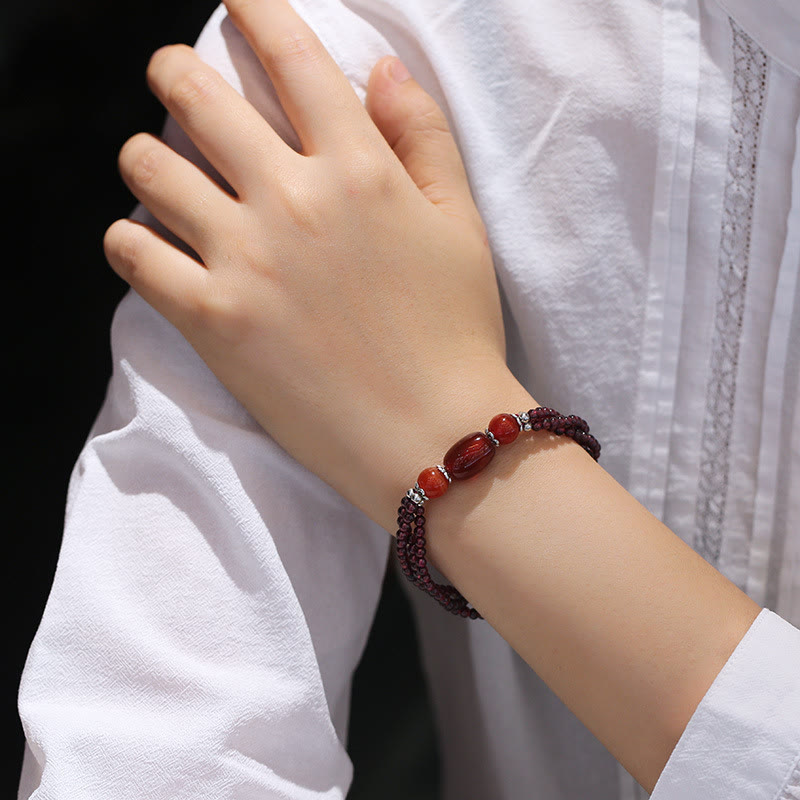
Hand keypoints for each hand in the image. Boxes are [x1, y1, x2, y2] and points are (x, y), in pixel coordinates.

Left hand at [104, 0, 533, 530]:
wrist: (434, 439)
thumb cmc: (457, 335)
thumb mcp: (461, 228)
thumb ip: (423, 139)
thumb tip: (380, 68)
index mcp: (359, 170)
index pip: (293, 59)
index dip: (257, 12)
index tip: (238, 1)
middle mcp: (294, 200)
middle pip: (196, 95)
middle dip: (174, 70)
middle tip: (173, 76)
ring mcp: (246, 260)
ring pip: (148, 165)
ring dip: (146, 155)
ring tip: (159, 168)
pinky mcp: (213, 321)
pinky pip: (132, 252)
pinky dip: (128, 238)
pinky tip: (148, 243)